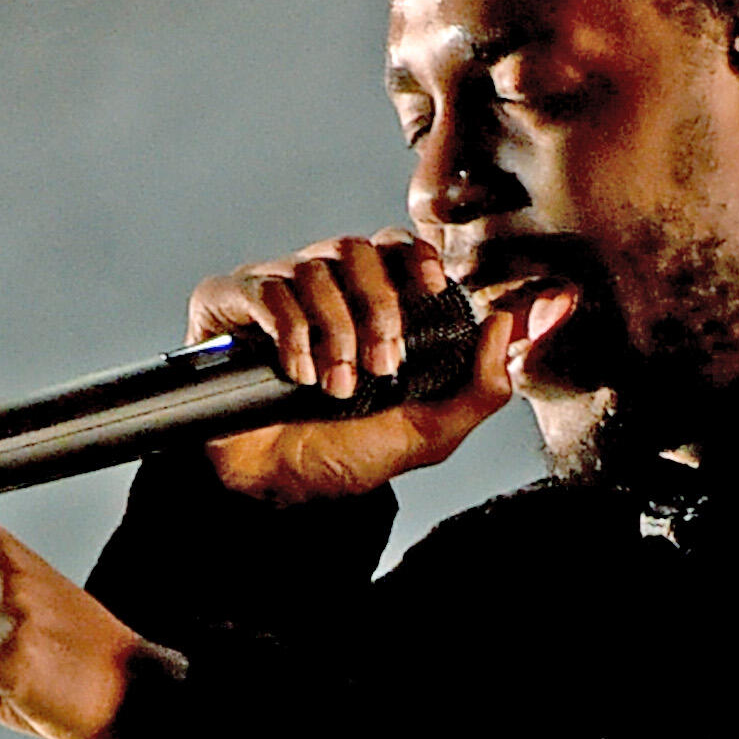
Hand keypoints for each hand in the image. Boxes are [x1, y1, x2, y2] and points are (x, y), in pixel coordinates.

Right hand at [187, 232, 572, 503]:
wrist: (271, 490)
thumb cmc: (341, 456)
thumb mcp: (428, 432)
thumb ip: (482, 387)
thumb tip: (513, 323)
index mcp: (364, 304)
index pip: (393, 247)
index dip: (414, 256)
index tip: (431, 287)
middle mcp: (318, 288)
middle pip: (356, 249)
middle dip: (378, 308)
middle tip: (382, 367)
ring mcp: (270, 293)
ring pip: (313, 269)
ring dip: (335, 330)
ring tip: (335, 387)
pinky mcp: (225, 305)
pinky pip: (265, 288)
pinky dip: (289, 330)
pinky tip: (296, 373)